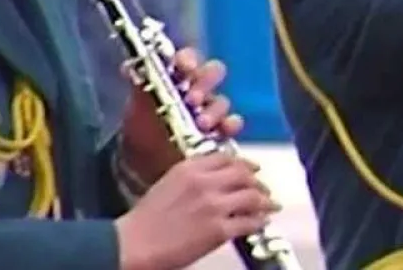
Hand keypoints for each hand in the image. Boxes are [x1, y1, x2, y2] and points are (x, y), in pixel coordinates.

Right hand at [115, 153, 278, 269]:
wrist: (132, 244)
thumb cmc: (144, 219)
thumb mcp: (167, 184)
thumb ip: (192, 178)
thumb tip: (214, 181)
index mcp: (190, 168)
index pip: (226, 158)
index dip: (244, 163)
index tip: (252, 168)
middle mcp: (206, 182)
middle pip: (244, 174)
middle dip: (257, 182)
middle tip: (264, 190)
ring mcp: (214, 206)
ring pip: (252, 197)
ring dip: (264, 201)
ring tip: (270, 206)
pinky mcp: (219, 230)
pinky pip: (249, 222)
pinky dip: (259, 222)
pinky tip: (261, 223)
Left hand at [120, 47, 242, 184]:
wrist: (145, 168)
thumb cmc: (142, 133)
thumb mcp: (136, 110)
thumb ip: (138, 88)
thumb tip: (128, 67)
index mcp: (177, 78)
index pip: (188, 59)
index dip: (189, 59)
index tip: (186, 68)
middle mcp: (197, 90)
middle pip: (213, 73)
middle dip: (206, 83)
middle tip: (193, 99)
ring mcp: (210, 111)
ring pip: (221, 100)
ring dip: (214, 109)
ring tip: (201, 124)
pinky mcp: (220, 132)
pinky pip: (232, 123)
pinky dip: (231, 124)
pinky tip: (224, 130)